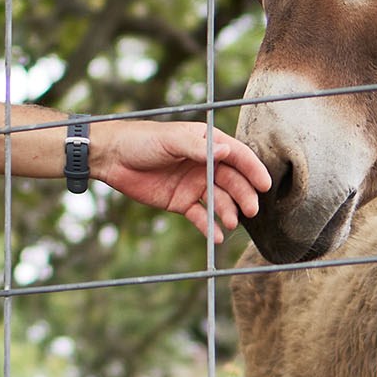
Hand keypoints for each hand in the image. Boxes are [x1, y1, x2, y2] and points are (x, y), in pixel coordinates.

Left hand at [91, 120, 270, 243]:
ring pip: (220, 200)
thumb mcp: (170, 140)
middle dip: (244, 196)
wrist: (112, 158)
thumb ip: (198, 148)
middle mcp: (205, 164)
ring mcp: (194, 184)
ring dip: (228, 212)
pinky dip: (209, 226)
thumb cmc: (141, 140)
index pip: (237, 156)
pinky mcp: (182, 202)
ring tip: (232, 223)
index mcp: (207, 144)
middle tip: (251, 210)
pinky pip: (201, 216)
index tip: (265, 185)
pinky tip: (217, 236)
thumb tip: (227, 151)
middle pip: (232, 182)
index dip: (252, 169)